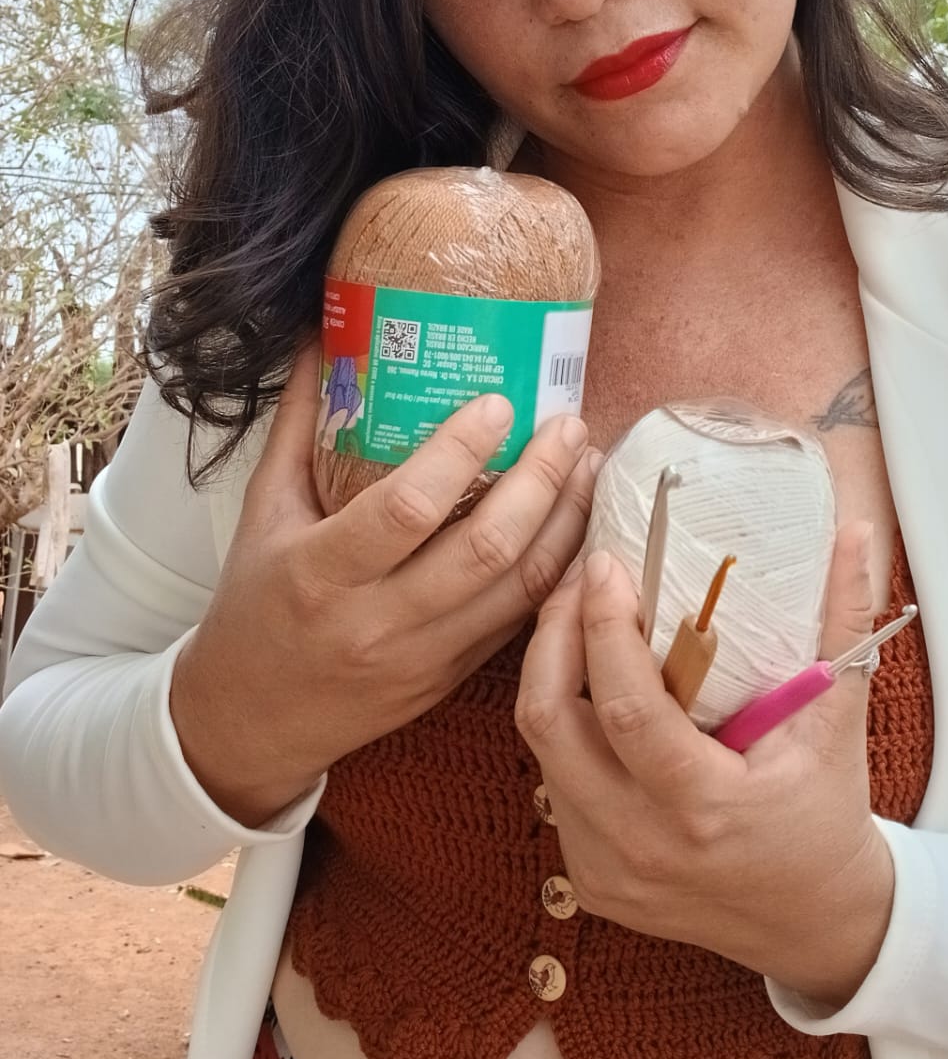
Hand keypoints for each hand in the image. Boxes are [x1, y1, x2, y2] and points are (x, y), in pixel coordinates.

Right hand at [172, 339, 599, 826]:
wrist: (249, 723)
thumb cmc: (254, 605)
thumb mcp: (261, 513)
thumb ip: (297, 425)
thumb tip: (321, 335)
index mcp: (320, 572)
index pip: (405, 508)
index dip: (460, 453)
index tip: (499, 402)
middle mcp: (376, 621)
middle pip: (485, 549)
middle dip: (541, 480)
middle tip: (567, 424)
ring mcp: (421, 659)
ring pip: (520, 590)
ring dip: (566, 522)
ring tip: (587, 464)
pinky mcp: (449, 681)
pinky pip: (519, 623)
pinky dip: (557, 571)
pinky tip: (575, 524)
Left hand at [514, 520, 894, 1007]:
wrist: (816, 922)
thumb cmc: (828, 812)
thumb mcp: (840, 717)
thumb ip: (845, 621)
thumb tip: (854, 532)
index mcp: (705, 808)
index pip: (627, 708)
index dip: (603, 627)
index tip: (606, 565)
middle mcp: (642, 846)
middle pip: (549, 724)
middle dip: (552, 637)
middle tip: (578, 584)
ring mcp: (606, 871)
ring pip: (540, 751)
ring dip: (550, 677)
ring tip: (580, 621)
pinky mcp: (590, 881)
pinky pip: (552, 786)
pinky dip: (563, 730)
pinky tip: (591, 690)